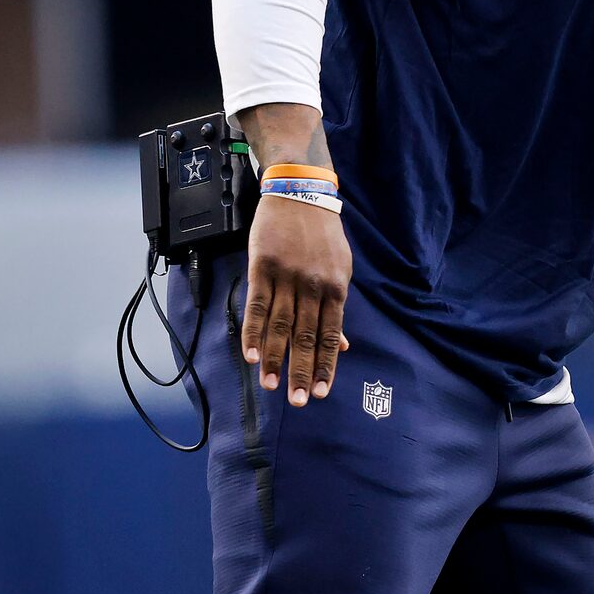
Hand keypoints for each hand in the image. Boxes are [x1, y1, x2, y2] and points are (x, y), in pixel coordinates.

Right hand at [240, 194, 351, 405]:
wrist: (301, 192)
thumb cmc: (322, 235)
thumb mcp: (341, 269)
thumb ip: (337, 309)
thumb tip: (343, 346)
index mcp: (336, 288)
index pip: (331, 336)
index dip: (327, 366)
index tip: (323, 392)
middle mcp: (313, 286)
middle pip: (307, 336)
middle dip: (303, 371)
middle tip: (300, 401)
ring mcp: (287, 277)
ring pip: (280, 326)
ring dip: (274, 358)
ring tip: (271, 385)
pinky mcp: (262, 267)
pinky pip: (257, 305)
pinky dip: (252, 332)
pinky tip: (249, 354)